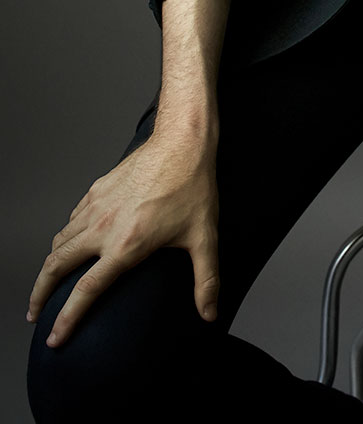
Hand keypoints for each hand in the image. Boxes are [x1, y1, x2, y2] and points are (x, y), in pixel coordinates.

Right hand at [27, 128, 218, 346]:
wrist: (182, 141)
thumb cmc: (193, 187)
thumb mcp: (204, 238)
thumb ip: (206, 280)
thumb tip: (210, 314)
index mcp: (125, 246)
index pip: (85, 291)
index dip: (66, 319)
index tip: (53, 339)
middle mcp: (104, 228)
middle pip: (56, 266)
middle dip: (39, 294)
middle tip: (34, 314)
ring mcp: (97, 206)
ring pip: (59, 241)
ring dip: (48, 265)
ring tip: (46, 283)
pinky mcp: (98, 189)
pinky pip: (72, 218)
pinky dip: (64, 235)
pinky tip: (70, 242)